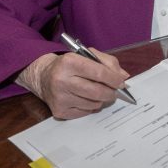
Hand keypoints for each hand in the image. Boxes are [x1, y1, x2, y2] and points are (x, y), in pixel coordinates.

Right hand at [16, 49, 130, 118]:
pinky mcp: (59, 111)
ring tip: (97, 93)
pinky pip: (85, 112)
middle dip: (111, 92)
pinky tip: (86, 99)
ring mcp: (60, 97)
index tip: (121, 82)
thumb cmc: (69, 65)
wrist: (43, 77)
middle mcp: (62, 80)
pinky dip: (91, 107)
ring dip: (101, 100)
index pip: (98, 72)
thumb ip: (107, 62)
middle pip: (97, 91)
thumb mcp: (86, 56)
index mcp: (69, 62)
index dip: (114, 79)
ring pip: (93, 104)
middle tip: (114, 91)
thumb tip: (123, 76)